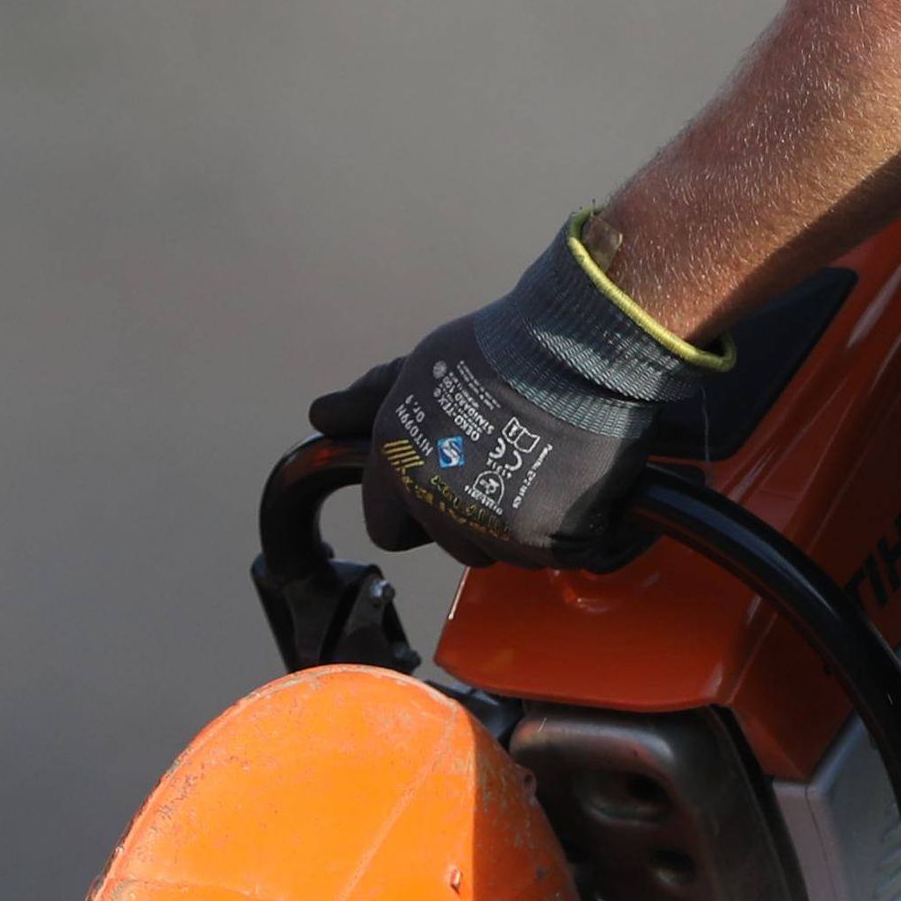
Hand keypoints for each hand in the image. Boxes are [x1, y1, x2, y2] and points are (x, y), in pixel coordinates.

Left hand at [315, 216, 717, 568]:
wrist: (578, 347)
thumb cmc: (501, 348)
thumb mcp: (422, 366)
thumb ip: (371, 401)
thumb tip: (322, 416)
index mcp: (398, 462)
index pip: (387, 526)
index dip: (417, 508)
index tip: (450, 480)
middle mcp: (436, 499)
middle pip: (452, 544)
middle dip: (475, 516)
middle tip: (508, 462)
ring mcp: (492, 524)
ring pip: (503, 552)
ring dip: (523, 525)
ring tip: (544, 467)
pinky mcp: (547, 538)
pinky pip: (557, 553)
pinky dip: (571, 528)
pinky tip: (575, 481)